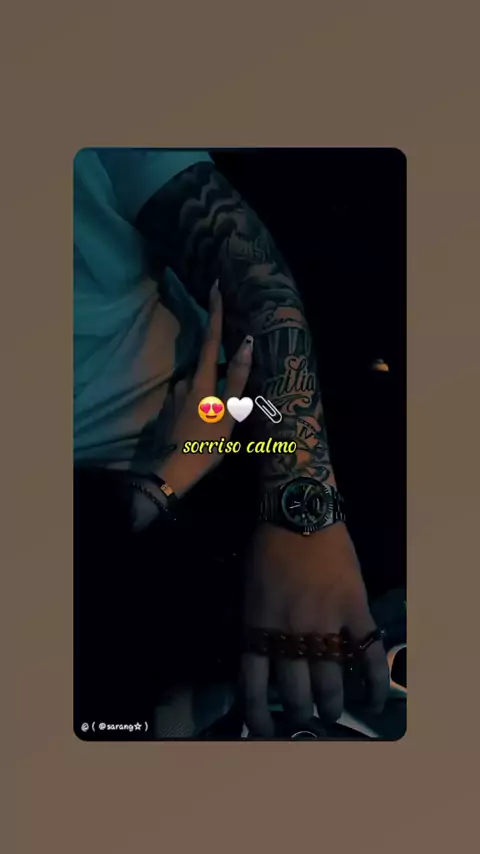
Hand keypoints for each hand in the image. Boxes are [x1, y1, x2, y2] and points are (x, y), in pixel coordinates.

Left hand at [157, 281, 252, 496]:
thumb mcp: (228, 414)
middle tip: (230, 395)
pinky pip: (191, 399)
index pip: (210, 339)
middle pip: (206, 366)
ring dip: (211, 392)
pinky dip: (201, 404)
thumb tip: (247, 345)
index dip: (214, 312)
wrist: (172, 471)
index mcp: (201, 380)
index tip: (215, 286)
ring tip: (220, 418)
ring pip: (199, 384)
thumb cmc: (206, 443)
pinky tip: (206, 424)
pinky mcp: (169, 409)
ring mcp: (175, 395)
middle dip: (220, 372)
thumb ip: (237, 378)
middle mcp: (185, 381)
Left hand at [241, 522, 389, 736]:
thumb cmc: (265, 548)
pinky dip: (374, 682)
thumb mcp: (240, 588)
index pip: (253, 687)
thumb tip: (239, 660)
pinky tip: (372, 699)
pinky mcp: (355, 610)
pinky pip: (369, 655)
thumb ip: (240, 625)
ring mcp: (325, 622)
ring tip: (331, 712)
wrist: (298, 511)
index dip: (257, 717)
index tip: (263, 731)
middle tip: (302, 720)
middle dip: (298, 715)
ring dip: (331, 705)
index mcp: (257, 626)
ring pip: (330, 682)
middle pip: (295, 692)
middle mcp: (289, 632)